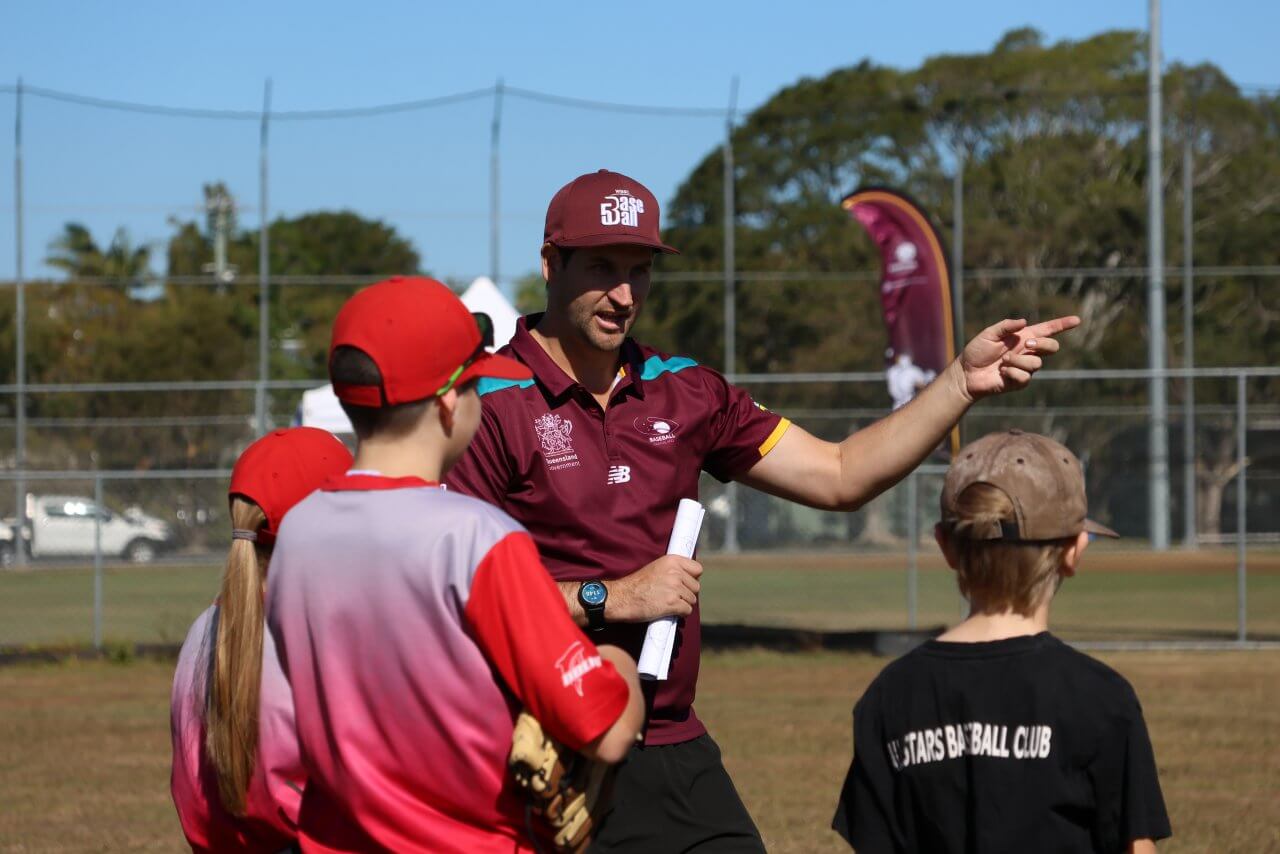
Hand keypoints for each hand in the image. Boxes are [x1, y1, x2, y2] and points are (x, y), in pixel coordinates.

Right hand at [607, 555, 701, 621]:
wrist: (621, 598)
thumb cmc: (636, 585)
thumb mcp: (655, 568)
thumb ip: (673, 569)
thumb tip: (689, 578)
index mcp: (672, 560)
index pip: (698, 569)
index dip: (692, 578)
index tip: (684, 583)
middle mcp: (675, 572)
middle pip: (696, 587)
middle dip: (686, 593)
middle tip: (672, 596)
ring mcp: (675, 588)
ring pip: (692, 600)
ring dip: (682, 604)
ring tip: (667, 603)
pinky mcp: (673, 603)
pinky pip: (687, 610)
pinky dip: (680, 613)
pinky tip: (668, 611)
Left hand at [953, 315, 1079, 400]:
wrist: (966, 373)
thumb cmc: (976, 351)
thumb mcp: (989, 334)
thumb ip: (1006, 326)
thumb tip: (1024, 322)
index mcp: (1023, 337)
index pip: (1048, 330)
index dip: (1062, 325)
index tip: (1077, 320)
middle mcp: (1027, 352)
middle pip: (1052, 348)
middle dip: (1043, 345)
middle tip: (1026, 345)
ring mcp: (1025, 368)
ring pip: (1037, 364)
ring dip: (1019, 361)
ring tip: (1003, 361)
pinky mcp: (1020, 382)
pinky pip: (1025, 377)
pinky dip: (1013, 373)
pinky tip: (1002, 372)